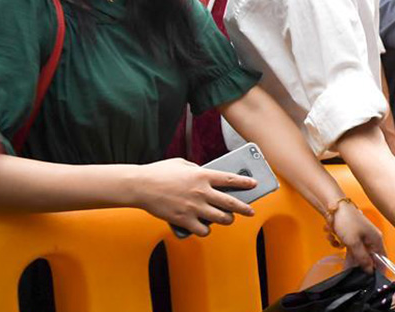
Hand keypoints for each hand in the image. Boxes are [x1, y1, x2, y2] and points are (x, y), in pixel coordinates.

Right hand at [131, 158, 255, 235]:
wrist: (140, 186)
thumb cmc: (160, 172)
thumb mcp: (182, 163)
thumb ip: (197, 169)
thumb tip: (207, 177)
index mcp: (203, 175)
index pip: (231, 180)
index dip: (245, 182)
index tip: (254, 184)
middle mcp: (202, 192)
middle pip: (231, 203)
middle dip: (244, 208)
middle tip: (250, 211)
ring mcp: (194, 208)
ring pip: (221, 219)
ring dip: (227, 220)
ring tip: (228, 219)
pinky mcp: (184, 220)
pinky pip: (203, 230)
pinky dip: (206, 229)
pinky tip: (205, 227)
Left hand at [331, 203, 385, 272]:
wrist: (333, 206)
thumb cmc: (347, 222)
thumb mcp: (354, 243)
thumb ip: (362, 258)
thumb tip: (370, 270)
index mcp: (376, 239)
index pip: (382, 259)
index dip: (378, 270)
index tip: (371, 280)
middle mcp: (371, 239)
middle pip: (368, 258)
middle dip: (358, 265)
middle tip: (351, 273)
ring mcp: (361, 237)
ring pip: (356, 254)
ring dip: (348, 256)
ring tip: (340, 257)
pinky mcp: (351, 236)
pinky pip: (348, 247)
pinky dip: (341, 246)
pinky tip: (335, 240)